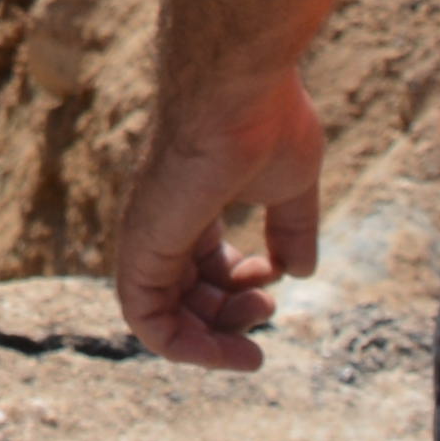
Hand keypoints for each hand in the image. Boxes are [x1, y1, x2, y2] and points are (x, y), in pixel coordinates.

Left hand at [108, 69, 329, 370]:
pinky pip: (145, 318)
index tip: (274, 291)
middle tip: (267, 309)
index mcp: (191, 207)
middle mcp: (163, 223)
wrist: (240, 90)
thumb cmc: (265, 122)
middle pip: (185, 297)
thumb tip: (298, 271)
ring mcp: (148, 235)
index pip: (201, 268)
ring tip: (259, 318)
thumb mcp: (289, 187)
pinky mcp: (140, 246)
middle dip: (230, 318)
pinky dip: (181, 345)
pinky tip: (224, 350)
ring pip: (162, 317)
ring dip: (213, 339)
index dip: (238, 292)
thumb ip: (291, 229)